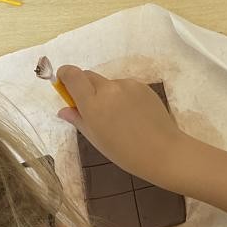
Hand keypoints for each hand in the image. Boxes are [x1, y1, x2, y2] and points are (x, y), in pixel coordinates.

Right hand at [56, 66, 191, 188]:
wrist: (163, 152)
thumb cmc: (124, 152)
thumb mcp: (96, 139)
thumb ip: (78, 120)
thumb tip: (64, 110)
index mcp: (93, 103)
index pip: (72, 74)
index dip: (65, 75)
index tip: (63, 84)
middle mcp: (108, 88)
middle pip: (88, 76)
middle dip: (84, 87)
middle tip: (90, 108)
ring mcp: (127, 85)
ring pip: (107, 83)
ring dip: (105, 93)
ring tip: (117, 118)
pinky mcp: (142, 86)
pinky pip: (124, 87)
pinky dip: (122, 96)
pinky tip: (131, 115)